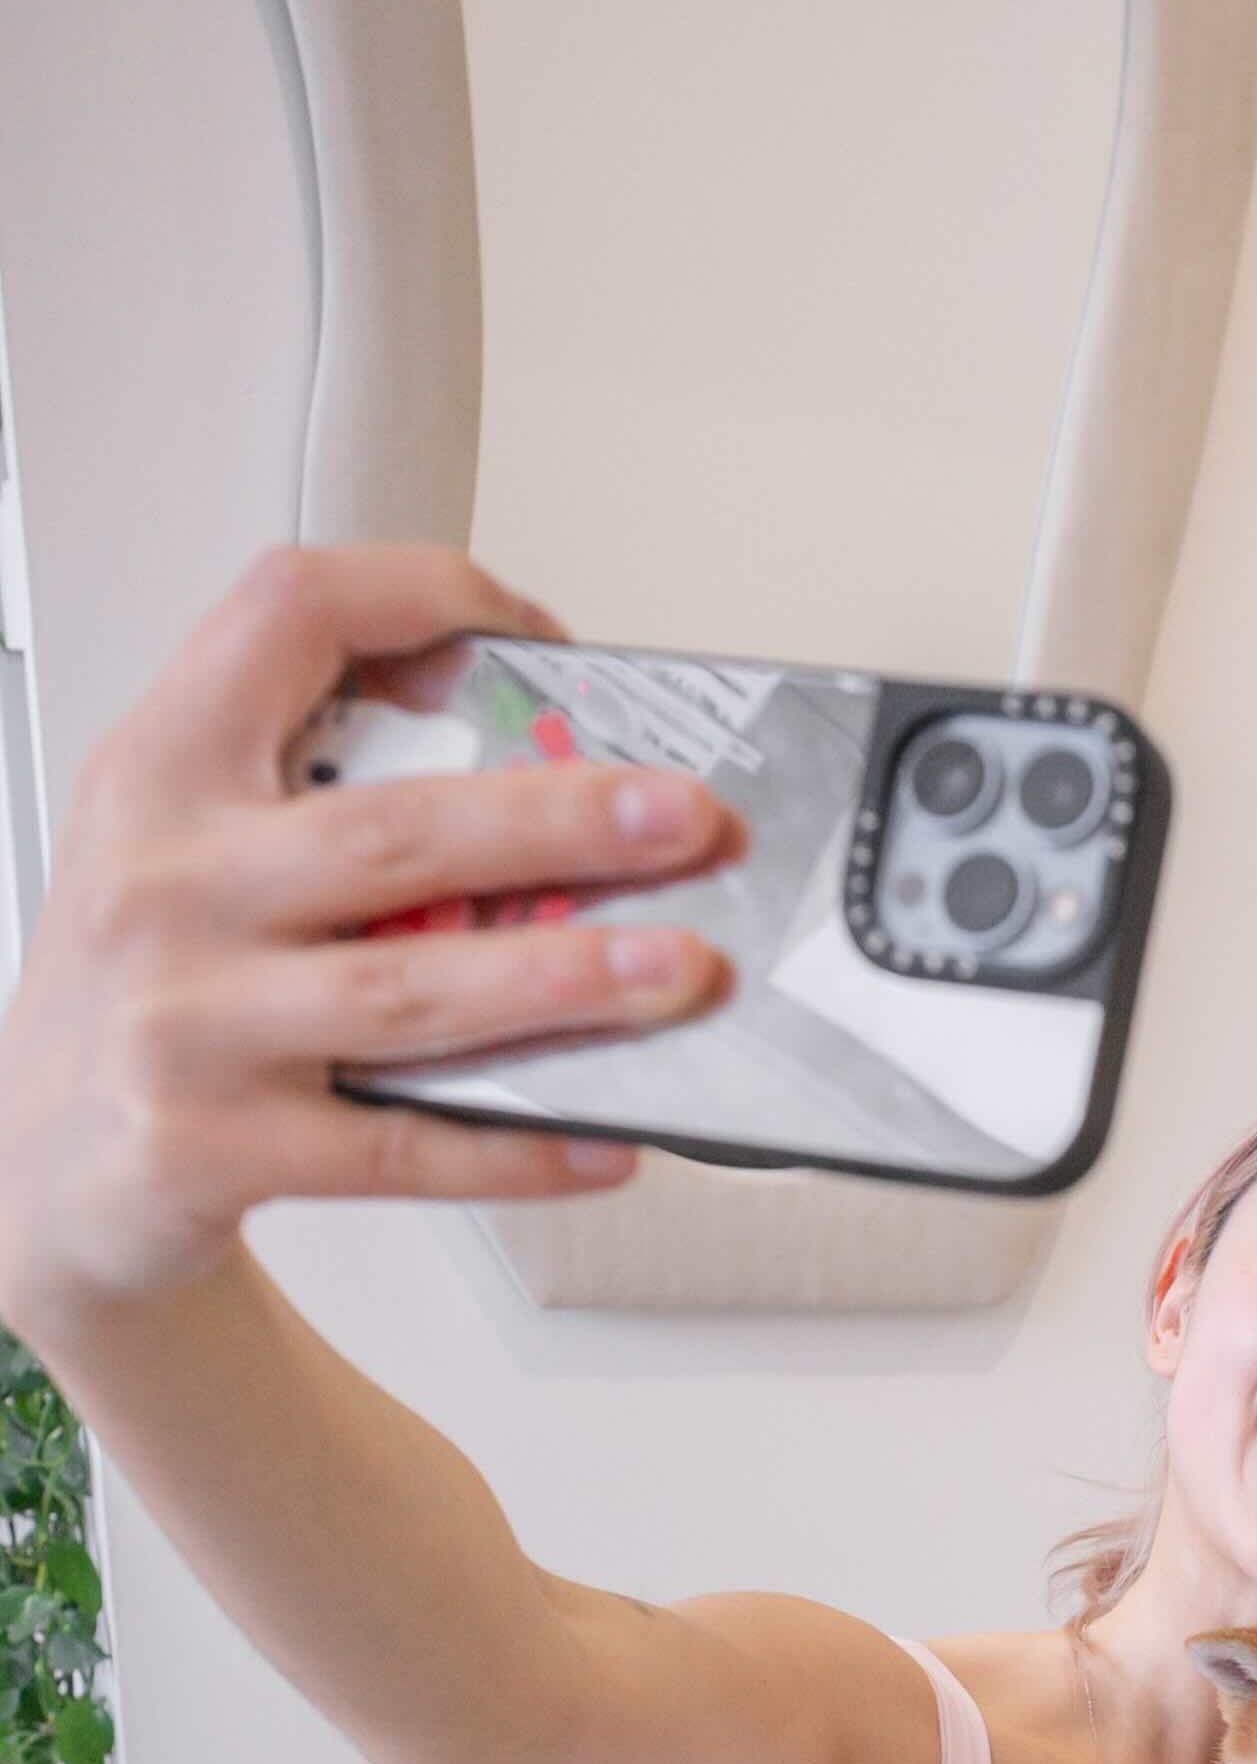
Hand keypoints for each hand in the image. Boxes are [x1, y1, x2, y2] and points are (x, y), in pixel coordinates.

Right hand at [0, 542, 746, 1338]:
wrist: (43, 1168)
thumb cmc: (152, 985)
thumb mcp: (182, 844)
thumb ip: (313, 787)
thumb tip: (544, 772)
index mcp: (161, 769)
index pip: (287, 616)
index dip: (421, 596)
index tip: (540, 631)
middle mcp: (164, 882)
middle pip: (394, 830)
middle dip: (559, 819)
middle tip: (685, 819)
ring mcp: (186, 1021)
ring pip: (411, 991)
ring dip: (567, 980)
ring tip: (681, 969)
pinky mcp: (215, 1148)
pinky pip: (401, 1148)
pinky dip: (515, 1147)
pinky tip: (603, 1137)